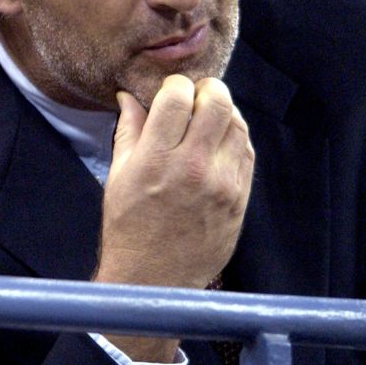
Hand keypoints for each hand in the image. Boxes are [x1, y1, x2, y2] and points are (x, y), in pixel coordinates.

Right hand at [94, 75, 254, 360]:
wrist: (155, 278)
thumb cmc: (129, 227)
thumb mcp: (118, 176)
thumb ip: (129, 131)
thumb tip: (129, 96)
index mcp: (155, 159)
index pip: (177, 96)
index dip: (174, 85)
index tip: (169, 92)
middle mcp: (192, 167)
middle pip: (217, 101)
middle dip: (207, 89)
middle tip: (196, 96)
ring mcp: (222, 183)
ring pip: (238, 123)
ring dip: (223, 112)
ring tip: (208, 118)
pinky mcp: (239, 198)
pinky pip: (247, 151)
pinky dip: (235, 137)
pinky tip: (220, 141)